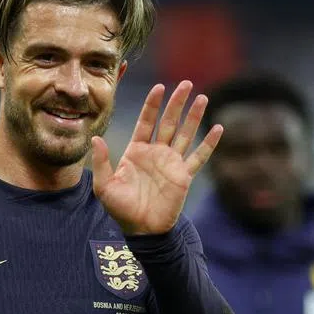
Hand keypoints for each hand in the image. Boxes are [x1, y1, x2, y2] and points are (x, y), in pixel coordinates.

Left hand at [91, 80, 222, 235]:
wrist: (142, 230)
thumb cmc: (121, 209)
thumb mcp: (105, 186)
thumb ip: (101, 162)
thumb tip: (95, 139)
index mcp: (136, 151)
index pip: (146, 122)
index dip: (152, 105)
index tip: (159, 87)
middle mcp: (156, 153)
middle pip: (168, 122)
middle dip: (177, 103)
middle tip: (186, 84)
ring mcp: (171, 163)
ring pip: (185, 134)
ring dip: (194, 116)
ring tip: (202, 98)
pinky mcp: (184, 176)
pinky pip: (199, 156)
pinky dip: (209, 143)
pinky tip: (218, 128)